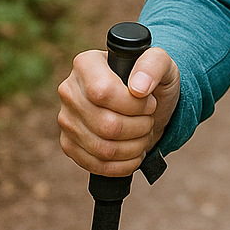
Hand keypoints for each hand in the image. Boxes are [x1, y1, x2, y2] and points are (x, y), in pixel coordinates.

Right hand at [58, 47, 180, 176]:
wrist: (146, 106)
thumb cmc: (152, 82)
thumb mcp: (162, 64)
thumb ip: (154, 65)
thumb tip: (139, 87)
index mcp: (86, 64)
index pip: (103, 93)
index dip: (133, 105)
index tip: (149, 103)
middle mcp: (69, 91)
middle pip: (106, 125)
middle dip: (139, 127)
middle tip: (149, 120)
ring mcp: (66, 119)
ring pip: (102, 148)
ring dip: (134, 147)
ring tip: (143, 134)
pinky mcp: (69, 144)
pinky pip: (95, 165)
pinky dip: (123, 165)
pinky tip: (134, 152)